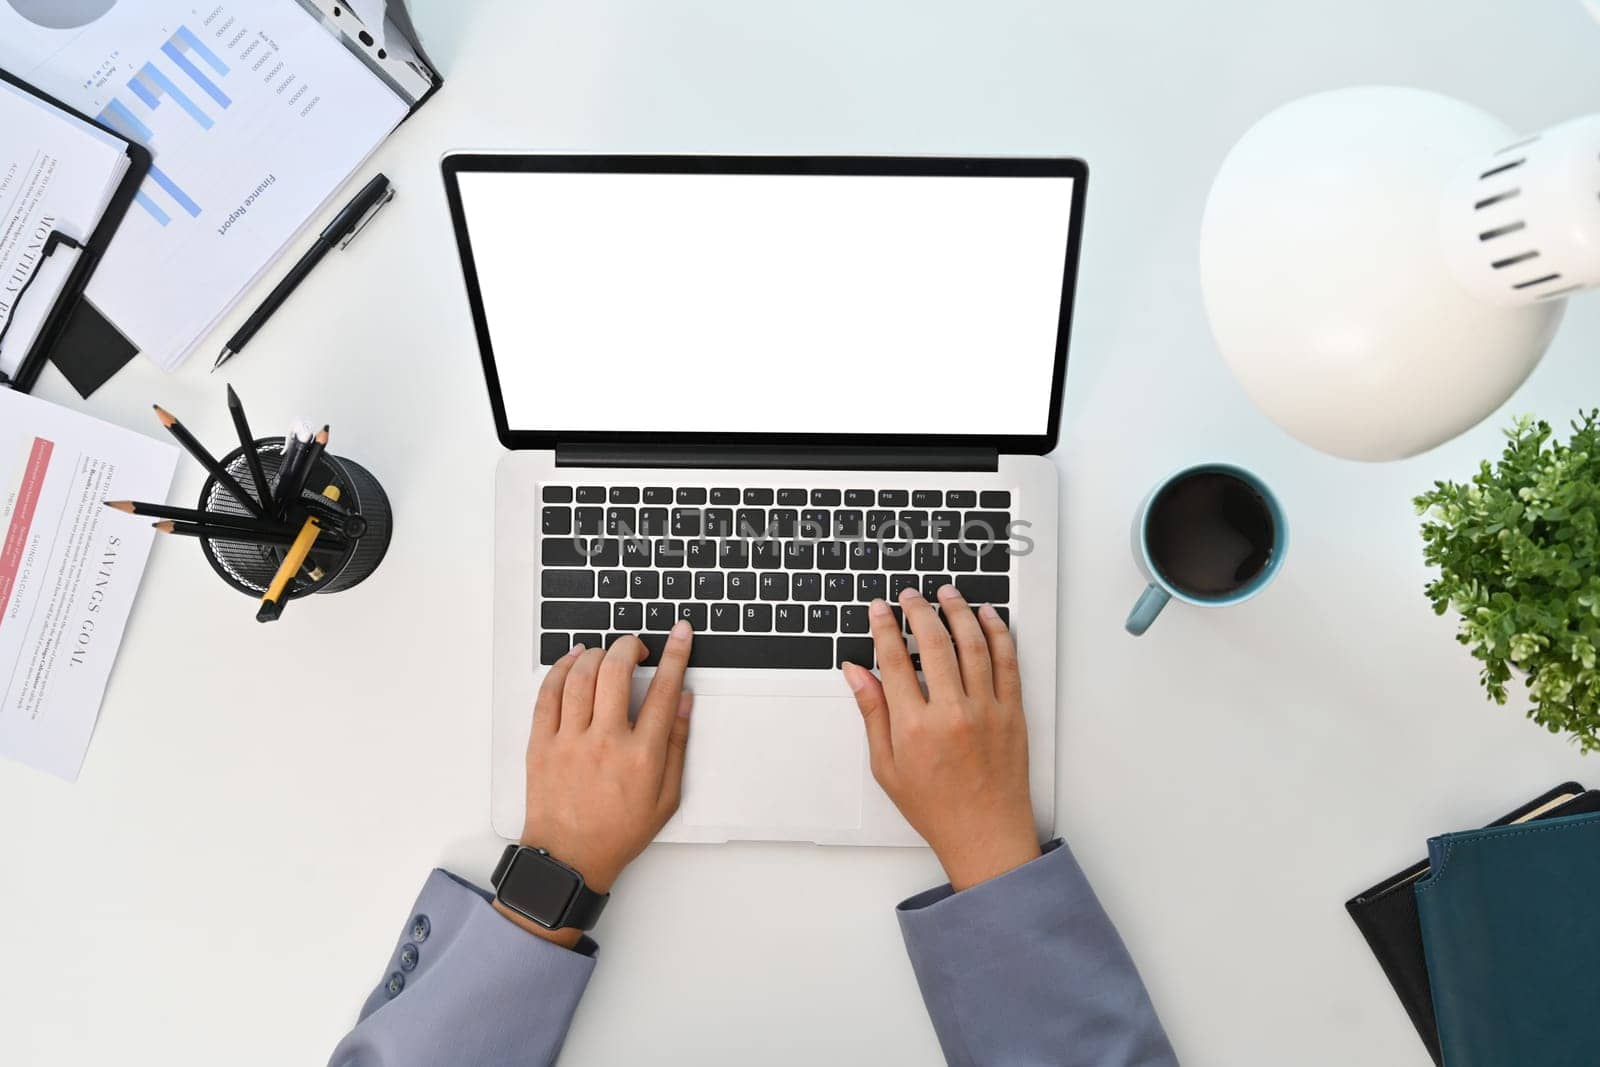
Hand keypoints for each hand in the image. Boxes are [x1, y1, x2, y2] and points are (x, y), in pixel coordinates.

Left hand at [495, 621, 693, 945]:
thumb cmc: (618, 831)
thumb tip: (683, 700)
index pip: (663, 689)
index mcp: (641, 755)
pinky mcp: (541, 744)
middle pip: (617, 670)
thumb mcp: (667, 796)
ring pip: (581, 675)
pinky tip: (573, 661)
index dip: (676, 654)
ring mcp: (569, 741)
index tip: (680, 634)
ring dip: (597, 653)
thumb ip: (676, 744)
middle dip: (630, 645)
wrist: (569, 858)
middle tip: (636, 646)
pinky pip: (548, 694)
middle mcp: (605, 742)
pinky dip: (561, 669)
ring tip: (605, 653)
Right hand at [843, 585, 1038, 890]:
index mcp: (915, 728)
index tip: (880, 609)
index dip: (884, 628)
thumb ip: (872, 713)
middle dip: (918, 611)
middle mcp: (952, 713)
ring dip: (958, 612)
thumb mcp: (887, 766)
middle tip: (910, 596)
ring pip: (973, 644)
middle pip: (934, 643)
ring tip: (946, 593)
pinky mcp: (1012, 713)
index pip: (895, 660)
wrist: (985, 834)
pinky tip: (987, 617)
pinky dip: (997, 633)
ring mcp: (986, 710)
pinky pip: (1007, 662)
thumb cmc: (935, 807)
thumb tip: (856, 672)